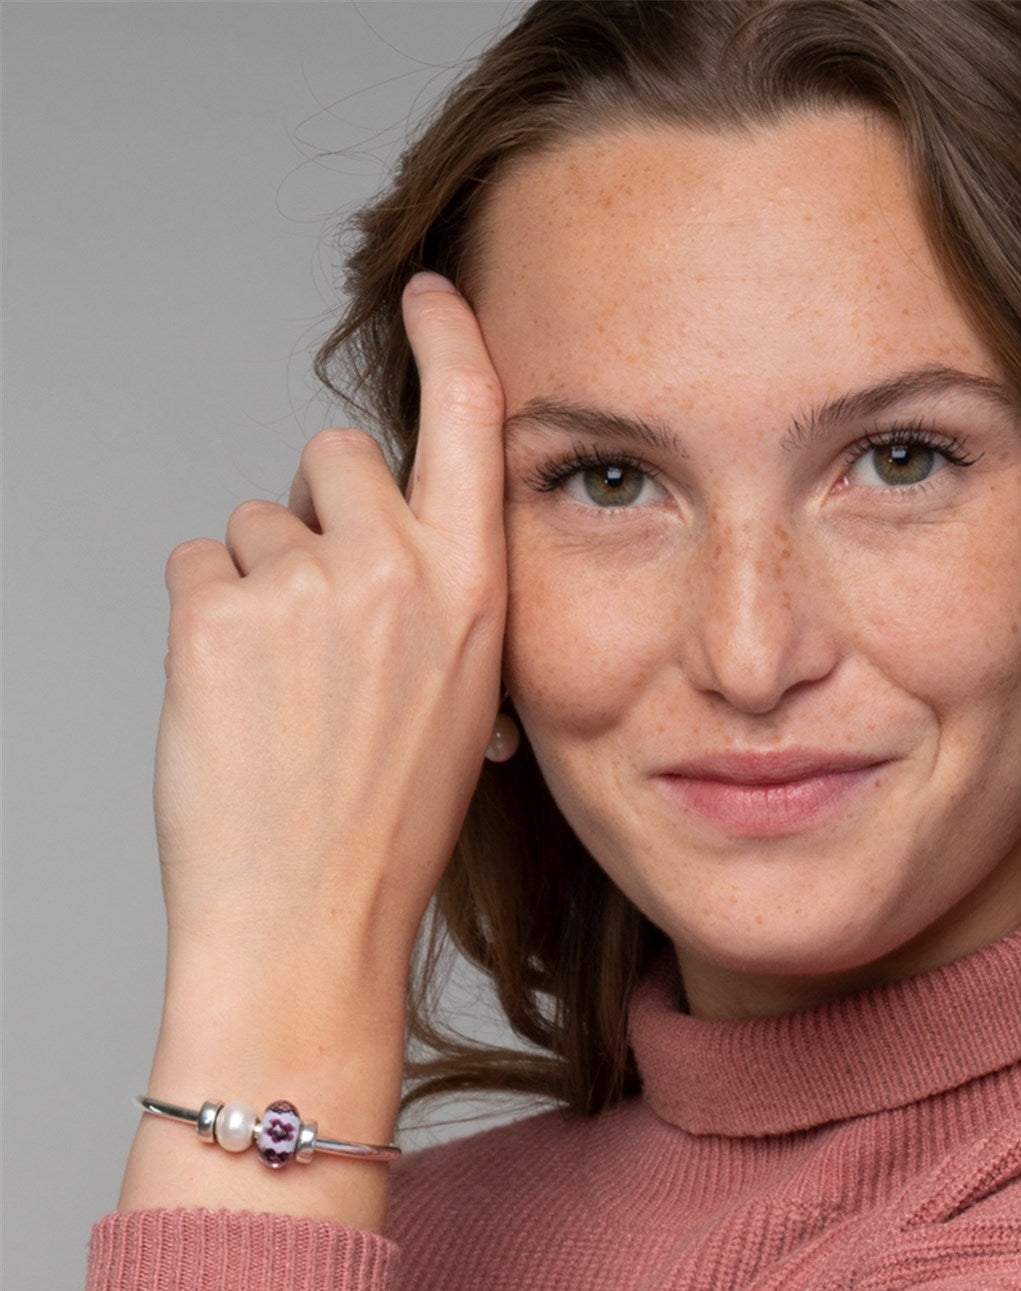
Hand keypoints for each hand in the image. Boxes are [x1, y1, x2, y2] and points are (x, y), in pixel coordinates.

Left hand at [152, 273, 506, 1008]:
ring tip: (280, 682)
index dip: (450, 340)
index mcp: (473, 591)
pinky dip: (206, 617)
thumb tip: (398, 557)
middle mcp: (397, 570)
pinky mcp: (217, 617)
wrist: (313, 915)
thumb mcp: (467, 705)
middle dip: (319, 511)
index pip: (470, 421)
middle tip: (322, 611)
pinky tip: (234, 691)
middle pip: (335, 455)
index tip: (429, 293)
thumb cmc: (392, 822)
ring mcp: (305, 589)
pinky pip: (197, 565)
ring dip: (259, 581)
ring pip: (256, 520)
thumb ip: (444, 606)